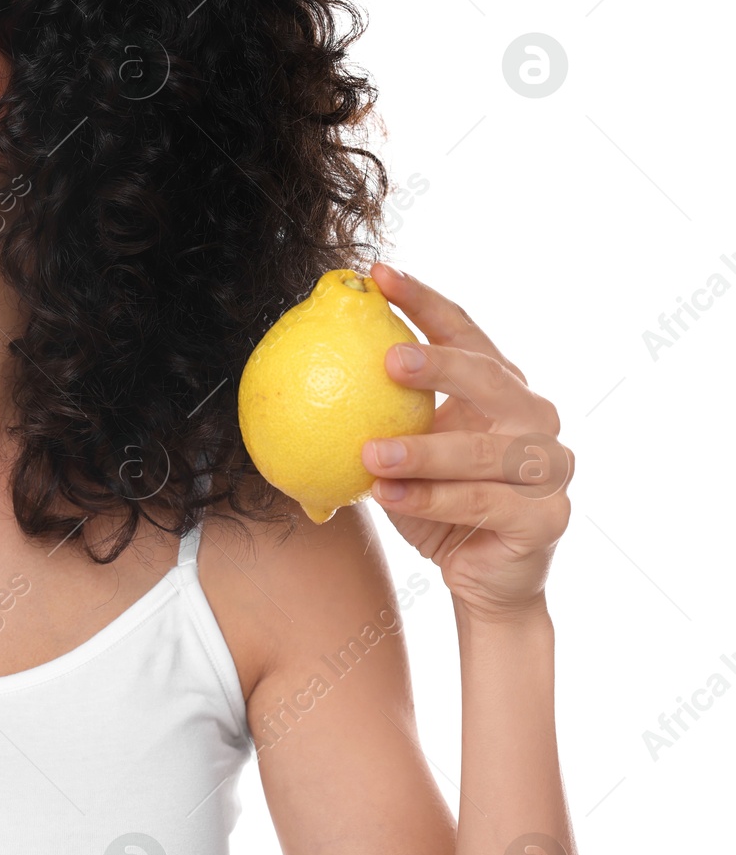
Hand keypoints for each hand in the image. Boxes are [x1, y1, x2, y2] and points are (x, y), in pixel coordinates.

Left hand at [359, 262, 573, 622]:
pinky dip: (431, 500)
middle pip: (489, 378)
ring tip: (369, 452)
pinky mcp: (547, 517)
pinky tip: (387, 496)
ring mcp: (550, 468)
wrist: (481, 580)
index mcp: (500, 388)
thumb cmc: (436, 504)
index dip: (424, 302)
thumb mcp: (405, 452)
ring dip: (422, 451)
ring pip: (483, 451)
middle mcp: (534, 419)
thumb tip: (304, 365)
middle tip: (387, 358)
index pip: (465, 332)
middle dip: (439, 364)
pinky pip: (482, 503)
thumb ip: (380, 412)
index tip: (379, 274)